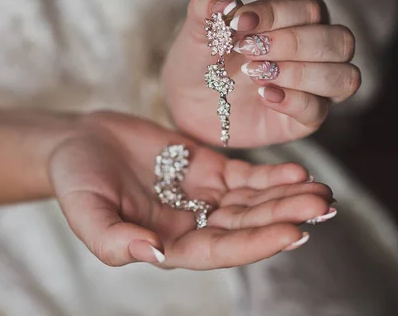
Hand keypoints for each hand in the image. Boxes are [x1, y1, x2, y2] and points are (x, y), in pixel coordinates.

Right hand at [50, 111, 333, 268]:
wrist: (79, 142)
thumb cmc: (76, 181)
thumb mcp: (85, 211)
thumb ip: (113, 239)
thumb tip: (154, 255)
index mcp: (168, 245)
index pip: (218, 250)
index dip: (254, 244)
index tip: (292, 233)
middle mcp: (192, 225)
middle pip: (245, 226)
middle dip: (282, 217)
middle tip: (320, 206)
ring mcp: (202, 196)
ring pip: (252, 202)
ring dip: (286, 198)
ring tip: (320, 191)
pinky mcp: (207, 167)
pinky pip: (244, 176)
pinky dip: (270, 174)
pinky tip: (296, 170)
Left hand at [163, 0, 360, 147]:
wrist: (186, 100)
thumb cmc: (201, 58)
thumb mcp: (197, 29)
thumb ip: (205, 5)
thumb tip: (225, 3)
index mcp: (296, 20)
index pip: (309, 9)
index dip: (276, 14)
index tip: (238, 23)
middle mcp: (314, 52)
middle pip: (339, 40)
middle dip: (293, 44)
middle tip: (248, 50)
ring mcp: (312, 88)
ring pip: (344, 77)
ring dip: (301, 73)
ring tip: (256, 73)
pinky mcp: (302, 119)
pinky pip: (319, 111)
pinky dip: (295, 101)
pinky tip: (264, 95)